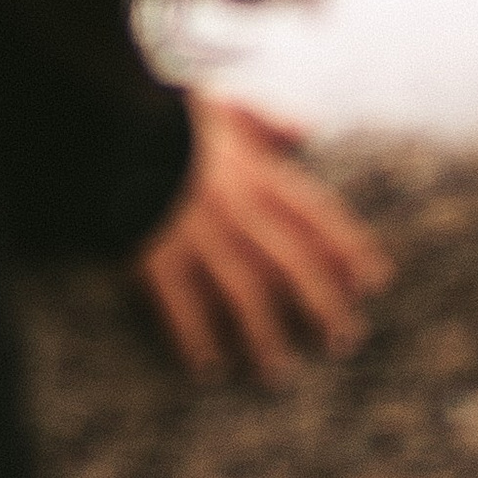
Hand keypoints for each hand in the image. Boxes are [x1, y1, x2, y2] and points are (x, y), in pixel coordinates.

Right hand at [135, 92, 391, 382]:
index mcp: (253, 173)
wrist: (105, 126)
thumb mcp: (221, 104)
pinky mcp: (155, 257)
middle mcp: (235, 211)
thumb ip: (265, 119)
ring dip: (264, 336)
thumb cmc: (164, 116)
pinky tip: (206, 366)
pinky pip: (179, 306)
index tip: (372, 281)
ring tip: (278, 372)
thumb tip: (309, 127)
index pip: (314, 216)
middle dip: (321, 306)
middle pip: (290, 266)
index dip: (347, 250)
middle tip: (342, 341)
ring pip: (243, 295)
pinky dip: (194, 338)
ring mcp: (196, 238)